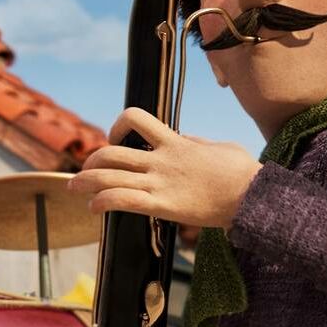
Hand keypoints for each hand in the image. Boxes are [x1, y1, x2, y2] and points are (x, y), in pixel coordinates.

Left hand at [68, 107, 262, 228]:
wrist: (253, 195)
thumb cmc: (242, 172)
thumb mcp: (219, 146)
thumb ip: (196, 142)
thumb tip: (184, 139)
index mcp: (175, 142)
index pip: (137, 118)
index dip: (118, 126)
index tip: (117, 140)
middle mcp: (162, 160)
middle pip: (111, 152)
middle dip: (91, 161)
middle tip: (86, 171)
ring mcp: (161, 183)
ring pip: (109, 176)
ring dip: (84, 181)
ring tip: (73, 187)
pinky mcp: (164, 205)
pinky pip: (123, 200)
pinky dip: (102, 202)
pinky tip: (94, 208)